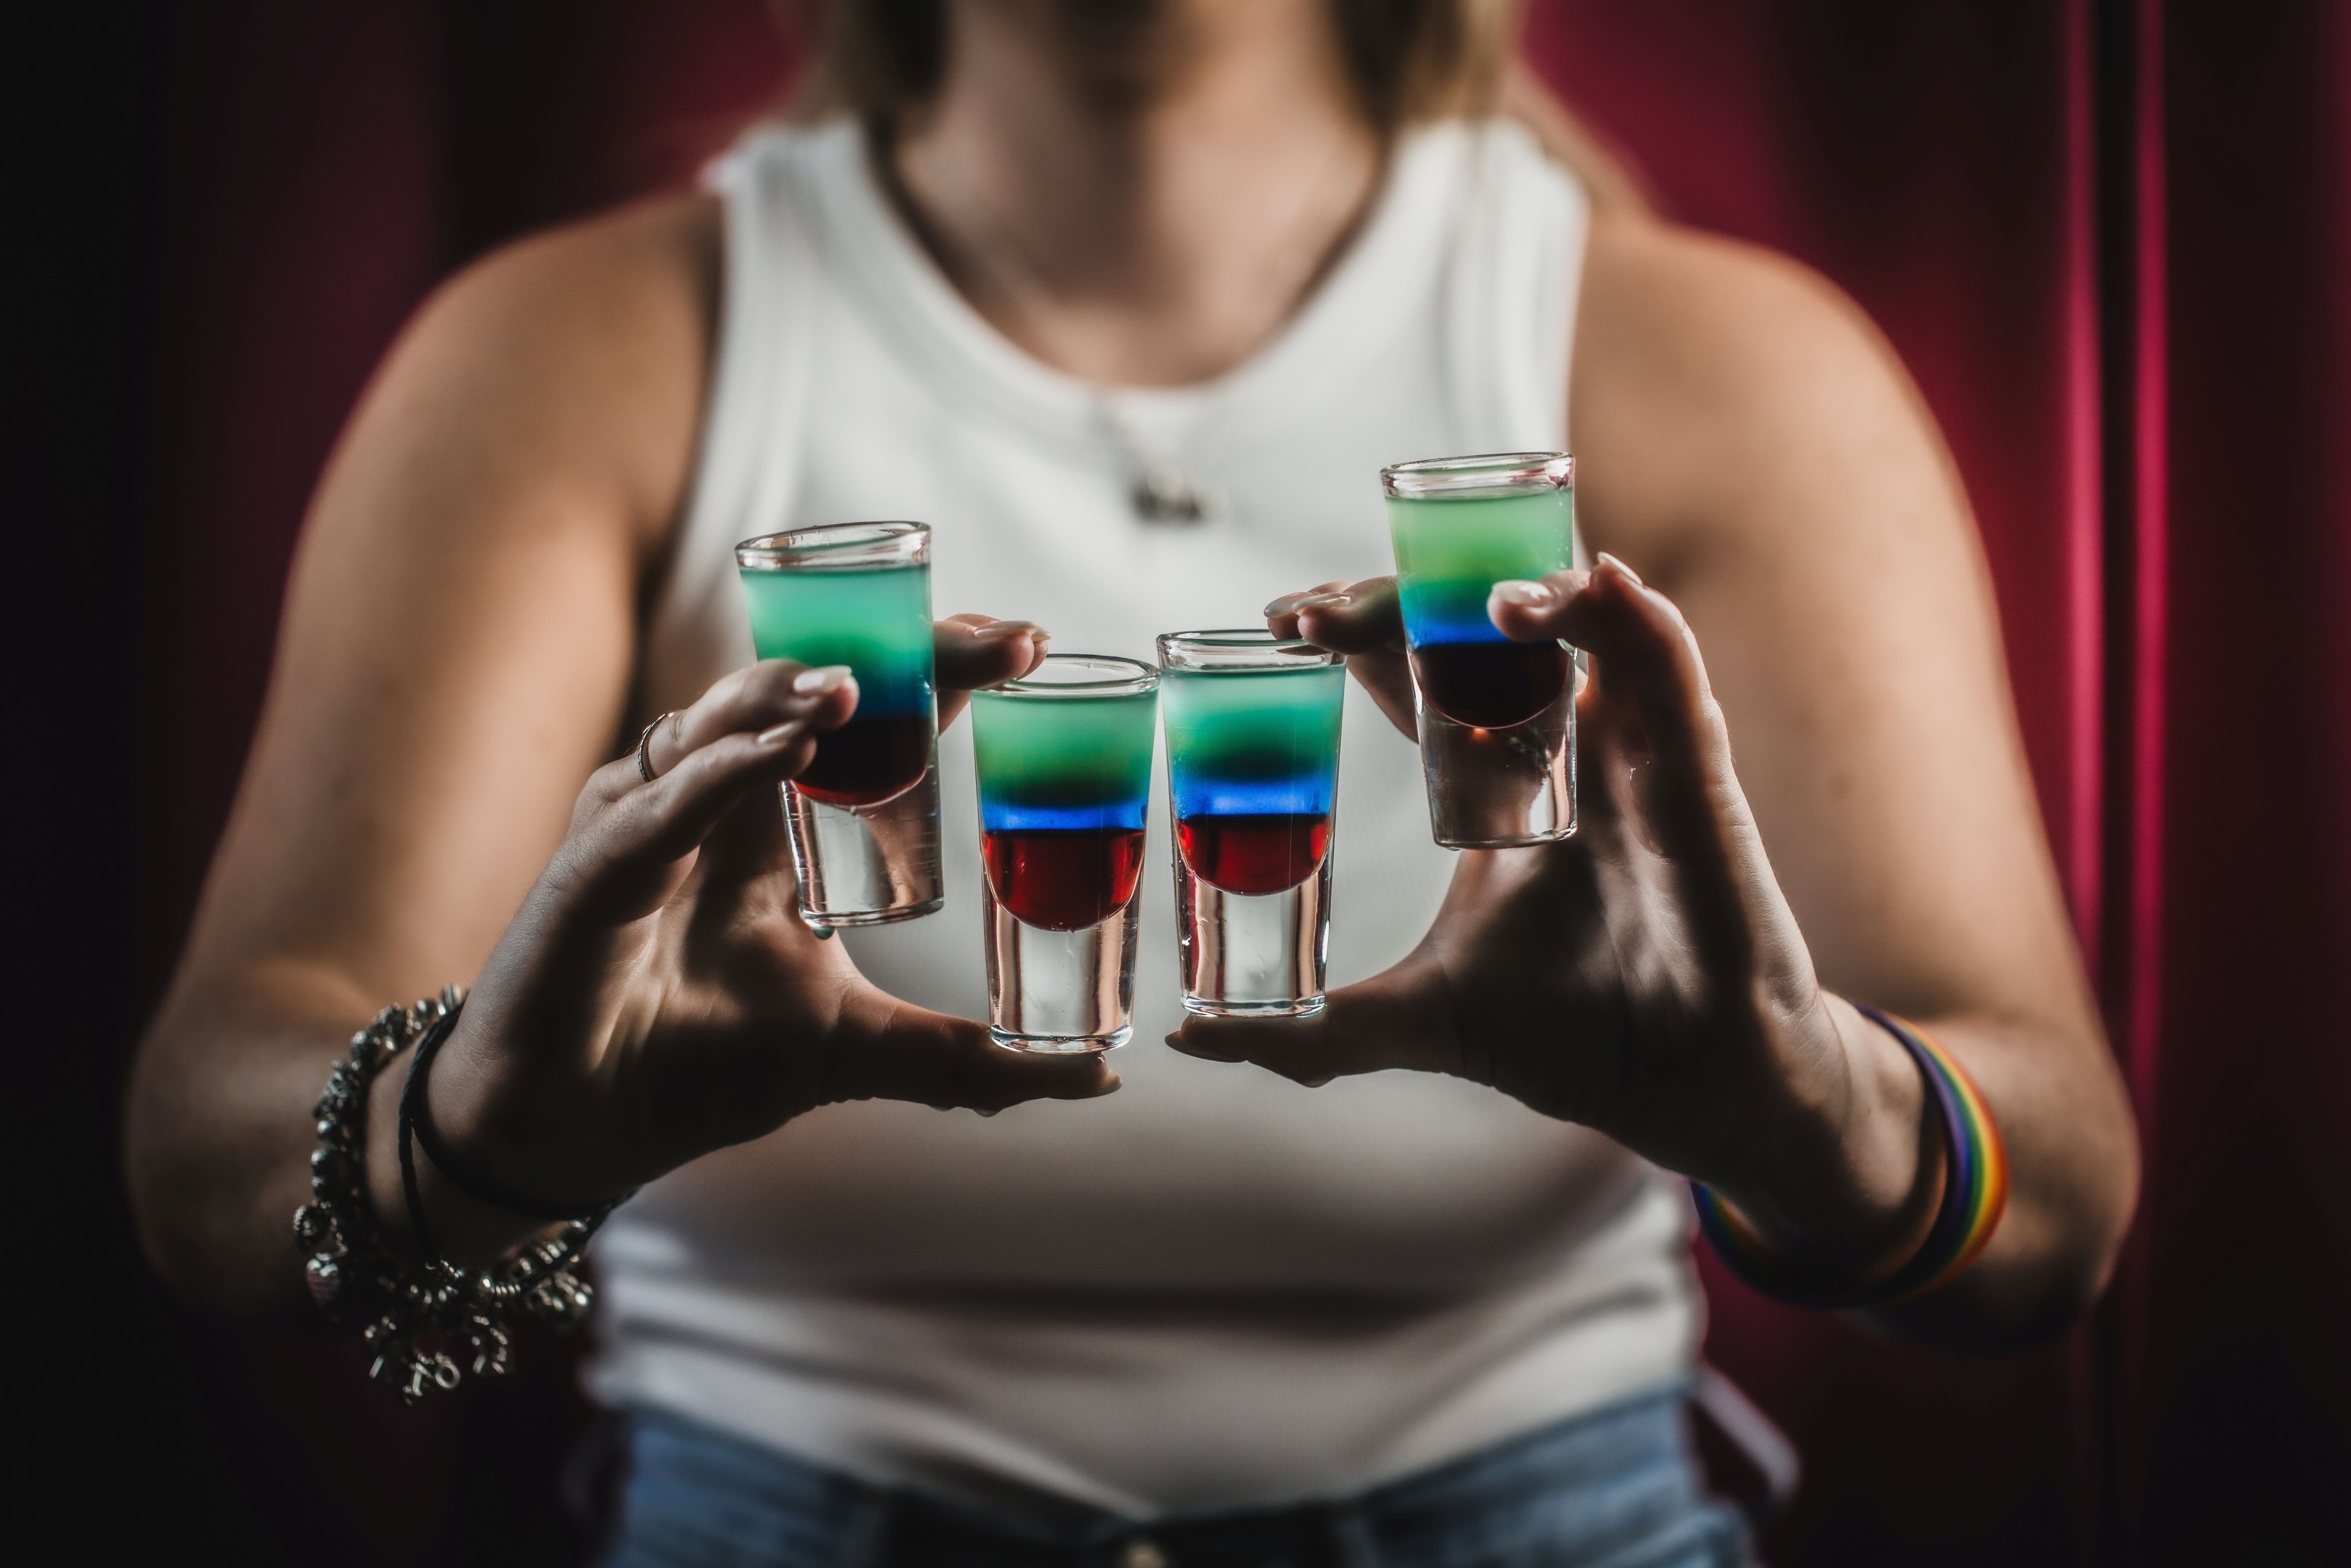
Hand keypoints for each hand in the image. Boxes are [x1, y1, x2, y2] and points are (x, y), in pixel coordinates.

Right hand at [391, 616, 1114, 1247]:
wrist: (571, 1130)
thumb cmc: (692, 1071)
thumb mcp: (855, 1055)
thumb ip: (967, 1061)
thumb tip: (1097, 1074)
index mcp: (780, 825)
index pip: (871, 723)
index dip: (942, 675)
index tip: (1033, 647)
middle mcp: (717, 799)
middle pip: (812, 690)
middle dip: (903, 652)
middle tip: (1000, 640)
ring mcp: (652, 818)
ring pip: (732, 718)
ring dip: (807, 688)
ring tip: (881, 678)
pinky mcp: (597, 864)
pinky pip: (668, 798)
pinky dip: (728, 767)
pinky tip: (790, 745)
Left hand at [1180, 559, 1937, 1260]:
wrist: (1690, 1089)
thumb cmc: (1576, 1037)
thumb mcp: (1425, 1021)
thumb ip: (1318, 1032)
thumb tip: (1196, 1039)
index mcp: (1500, 781)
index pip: (1419, 672)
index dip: (1356, 637)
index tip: (1277, 624)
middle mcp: (1564, 745)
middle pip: (1478, 628)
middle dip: (1399, 601)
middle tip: (1315, 613)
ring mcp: (1630, 750)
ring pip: (1574, 622)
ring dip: (1510, 588)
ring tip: (1441, 596)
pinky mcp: (1695, 775)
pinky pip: (1670, 669)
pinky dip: (1632, 620)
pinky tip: (1594, 588)